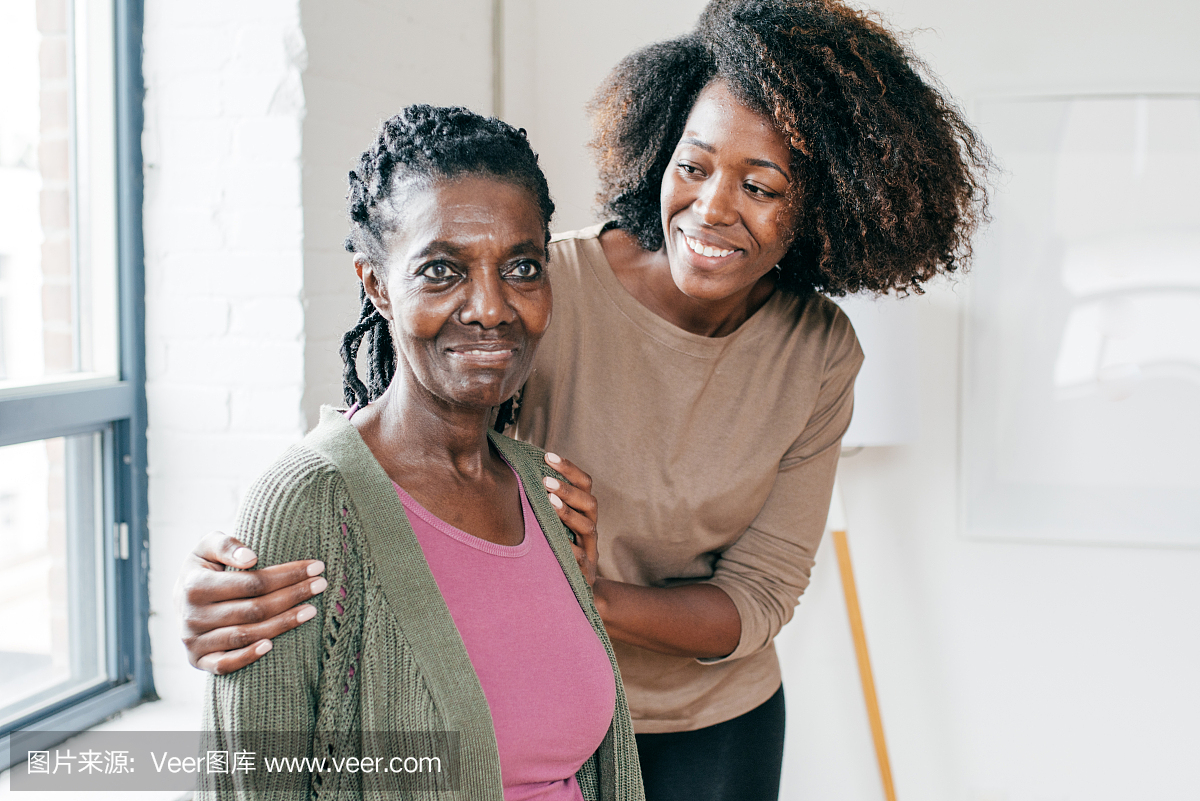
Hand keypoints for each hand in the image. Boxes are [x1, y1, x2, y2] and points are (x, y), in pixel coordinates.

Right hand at [175, 531, 326, 674]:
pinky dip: (248, 657)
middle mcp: (192, 616)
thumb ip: (226, 545)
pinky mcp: (198, 660)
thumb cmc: (205, 568)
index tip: (316, 567)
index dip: (287, 575)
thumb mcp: (207, 547)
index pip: (252, 582)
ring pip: (246, 635)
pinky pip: (225, 664)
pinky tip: (272, 646)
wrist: (181, 598)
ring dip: (283, 624)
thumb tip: (250, 558)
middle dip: (293, 595)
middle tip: (321, 584)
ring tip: (312, 610)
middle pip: (254, 609)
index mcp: (194, 586)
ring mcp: (194, 641)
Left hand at [543, 453, 598, 587]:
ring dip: (568, 512)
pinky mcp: (585, 572)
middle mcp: (590, 528)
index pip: (585, 484)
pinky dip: (569, 549)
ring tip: (549, 501)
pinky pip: (580, 558)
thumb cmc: (554, 551)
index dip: (569, 468)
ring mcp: (590, 550)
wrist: (570, 593)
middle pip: (589, 502)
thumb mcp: (549, 525)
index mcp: (583, 512)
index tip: (548, 455)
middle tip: (546, 480)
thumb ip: (540, 503)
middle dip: (568, 490)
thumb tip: (515, 471)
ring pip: (587, 527)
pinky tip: (553, 542)